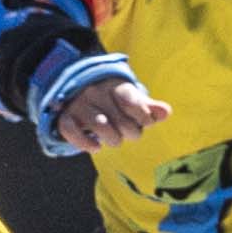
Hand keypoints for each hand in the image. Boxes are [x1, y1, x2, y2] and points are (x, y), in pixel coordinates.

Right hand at [51, 75, 170, 151]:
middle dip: (130, 132)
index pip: (131, 100)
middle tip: (127, 131)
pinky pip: (72, 132)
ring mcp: (79, 105)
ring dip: (112, 139)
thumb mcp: (131, 99)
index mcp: (114, 85)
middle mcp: (95, 92)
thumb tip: (166, 112)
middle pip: (120, 120)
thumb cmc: (111, 100)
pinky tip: (96, 147)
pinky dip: (85, 143)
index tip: (144, 120)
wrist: (76, 91)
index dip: (142, 116)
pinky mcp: (65, 117)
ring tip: (113, 139)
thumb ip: (148, 107)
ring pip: (100, 126)